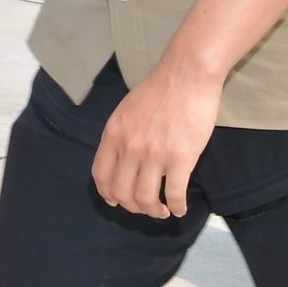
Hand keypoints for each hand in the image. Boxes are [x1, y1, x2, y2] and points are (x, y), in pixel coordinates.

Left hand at [91, 58, 221, 217]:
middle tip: (145, 208)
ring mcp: (154, 154)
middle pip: (122, 192)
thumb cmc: (159, 90)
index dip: (108, 194)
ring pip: (146, 199)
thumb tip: (119, 158)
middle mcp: (129, 148)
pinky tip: (180, 208)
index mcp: (113, 135)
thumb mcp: (126, 111)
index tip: (116, 201)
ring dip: (154, 211)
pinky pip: (175, 193)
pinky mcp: (181, 158)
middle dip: (133, 207)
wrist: (186, 74)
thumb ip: (120, 135)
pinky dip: (177, 207)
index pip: (101, 175)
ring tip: (163, 211)